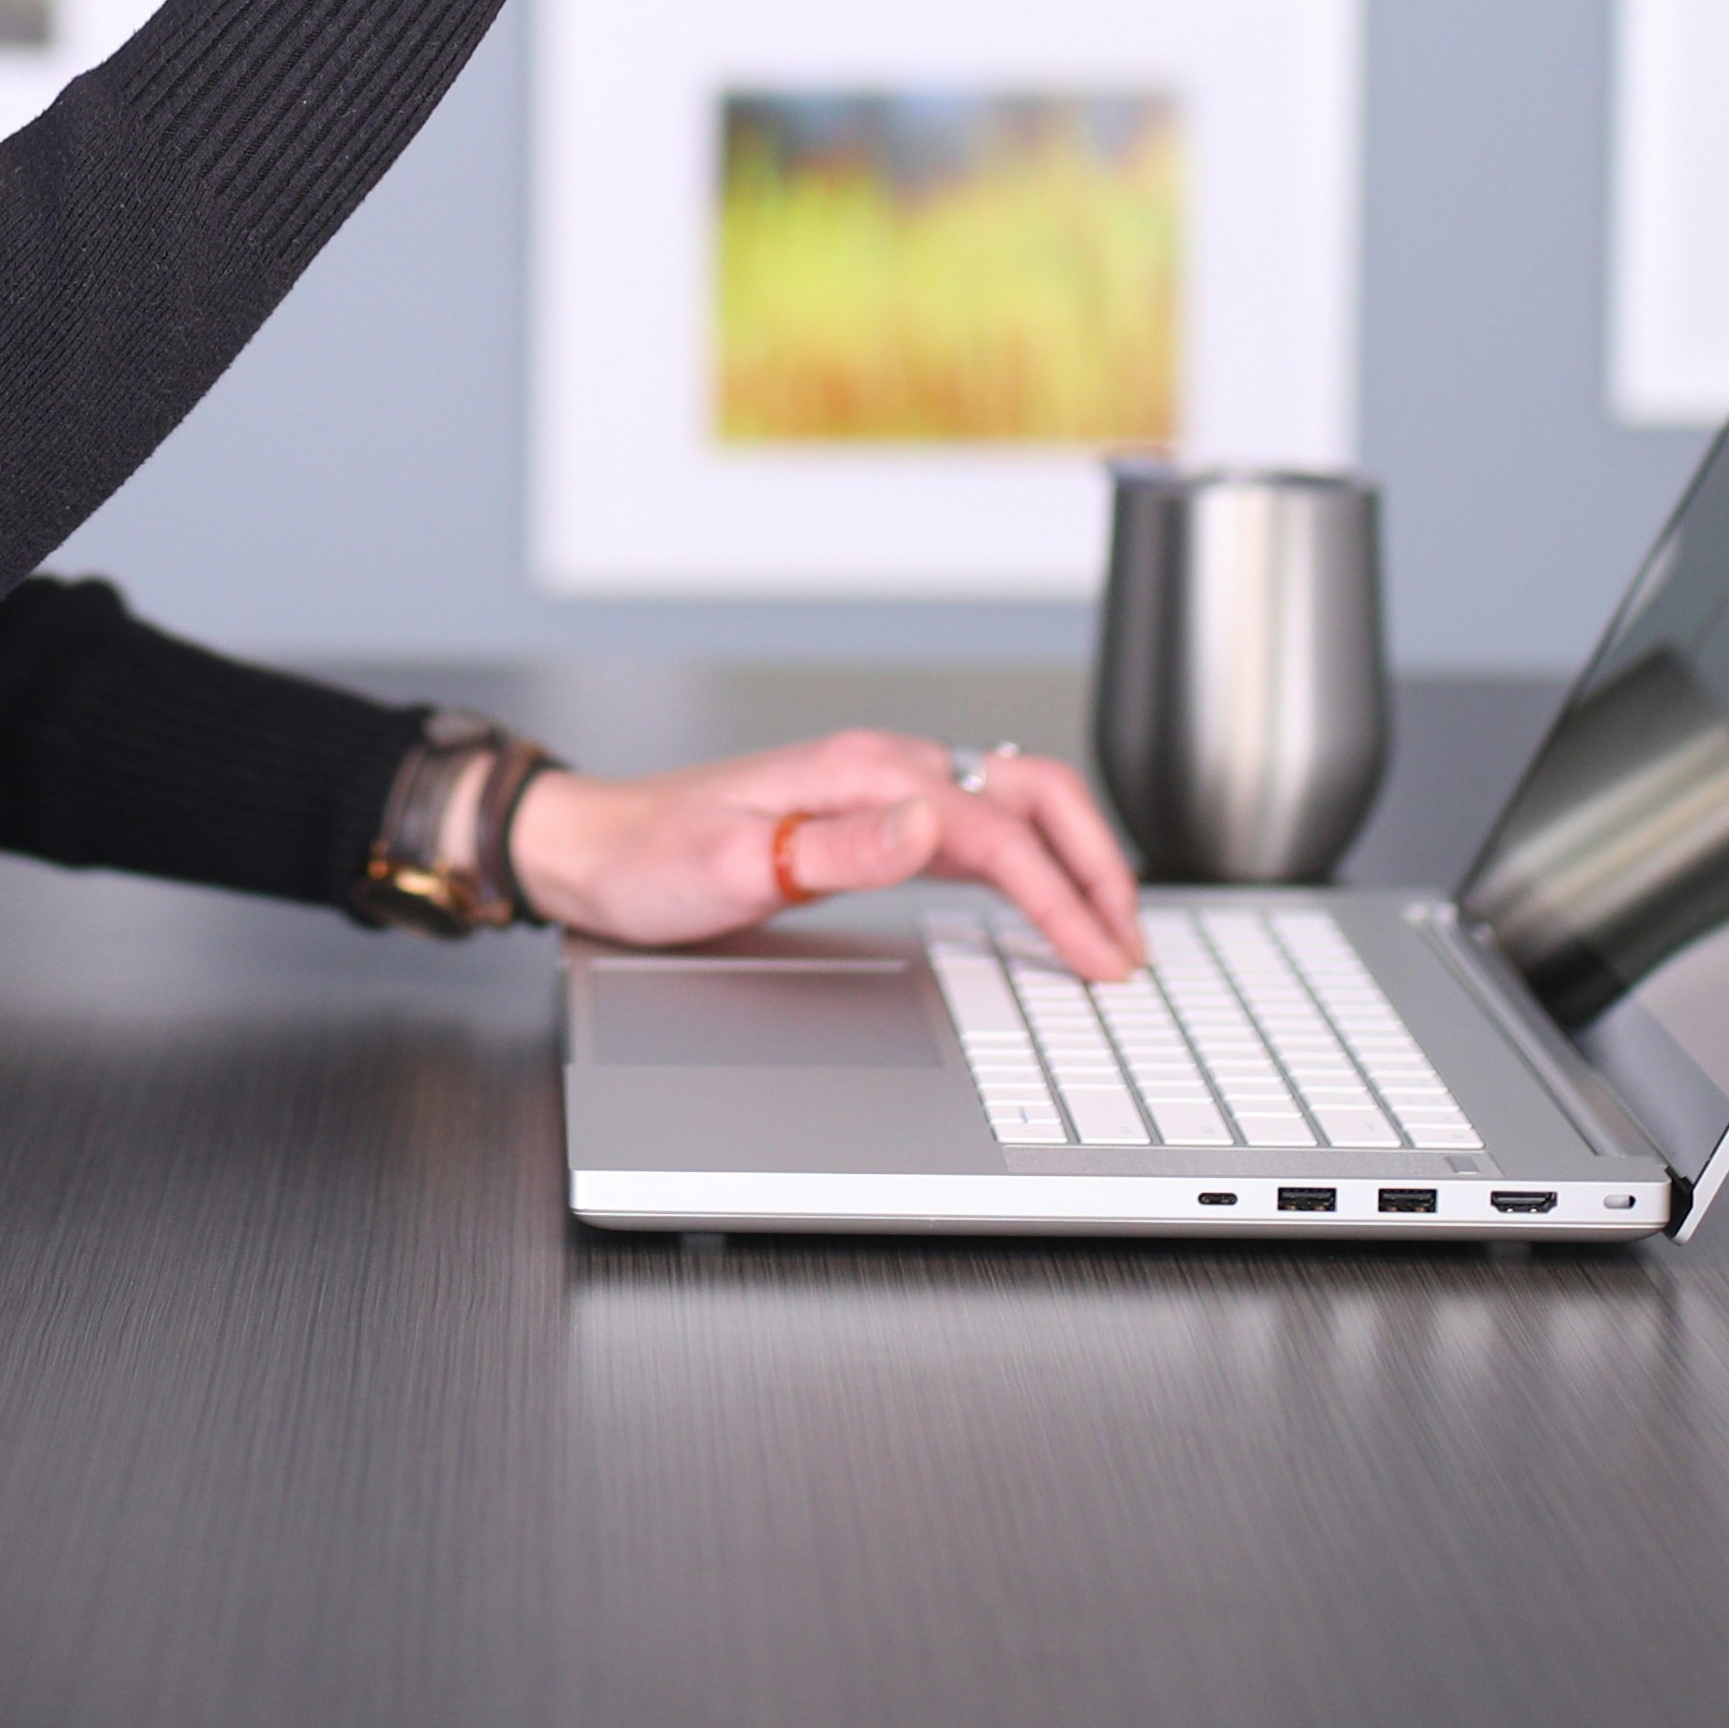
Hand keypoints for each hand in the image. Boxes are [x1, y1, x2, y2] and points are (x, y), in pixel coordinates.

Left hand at [511, 727, 1143, 978]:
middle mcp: (885, 770)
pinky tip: (1045, 902)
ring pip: (1017, 807)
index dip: (1062, 895)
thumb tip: (933, 824)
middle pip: (1035, 794)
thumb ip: (839, 847)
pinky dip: (1032, 864)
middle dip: (1098, 864)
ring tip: (1111, 929)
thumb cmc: (653, 858)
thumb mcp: (736, 862)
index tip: (1101, 957)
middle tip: (1131, 942)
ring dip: (1074, 860)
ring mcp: (882, 791)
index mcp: (865, 772)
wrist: (597, 849)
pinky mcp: (871, 820)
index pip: (1000, 829)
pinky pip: (979, 829)